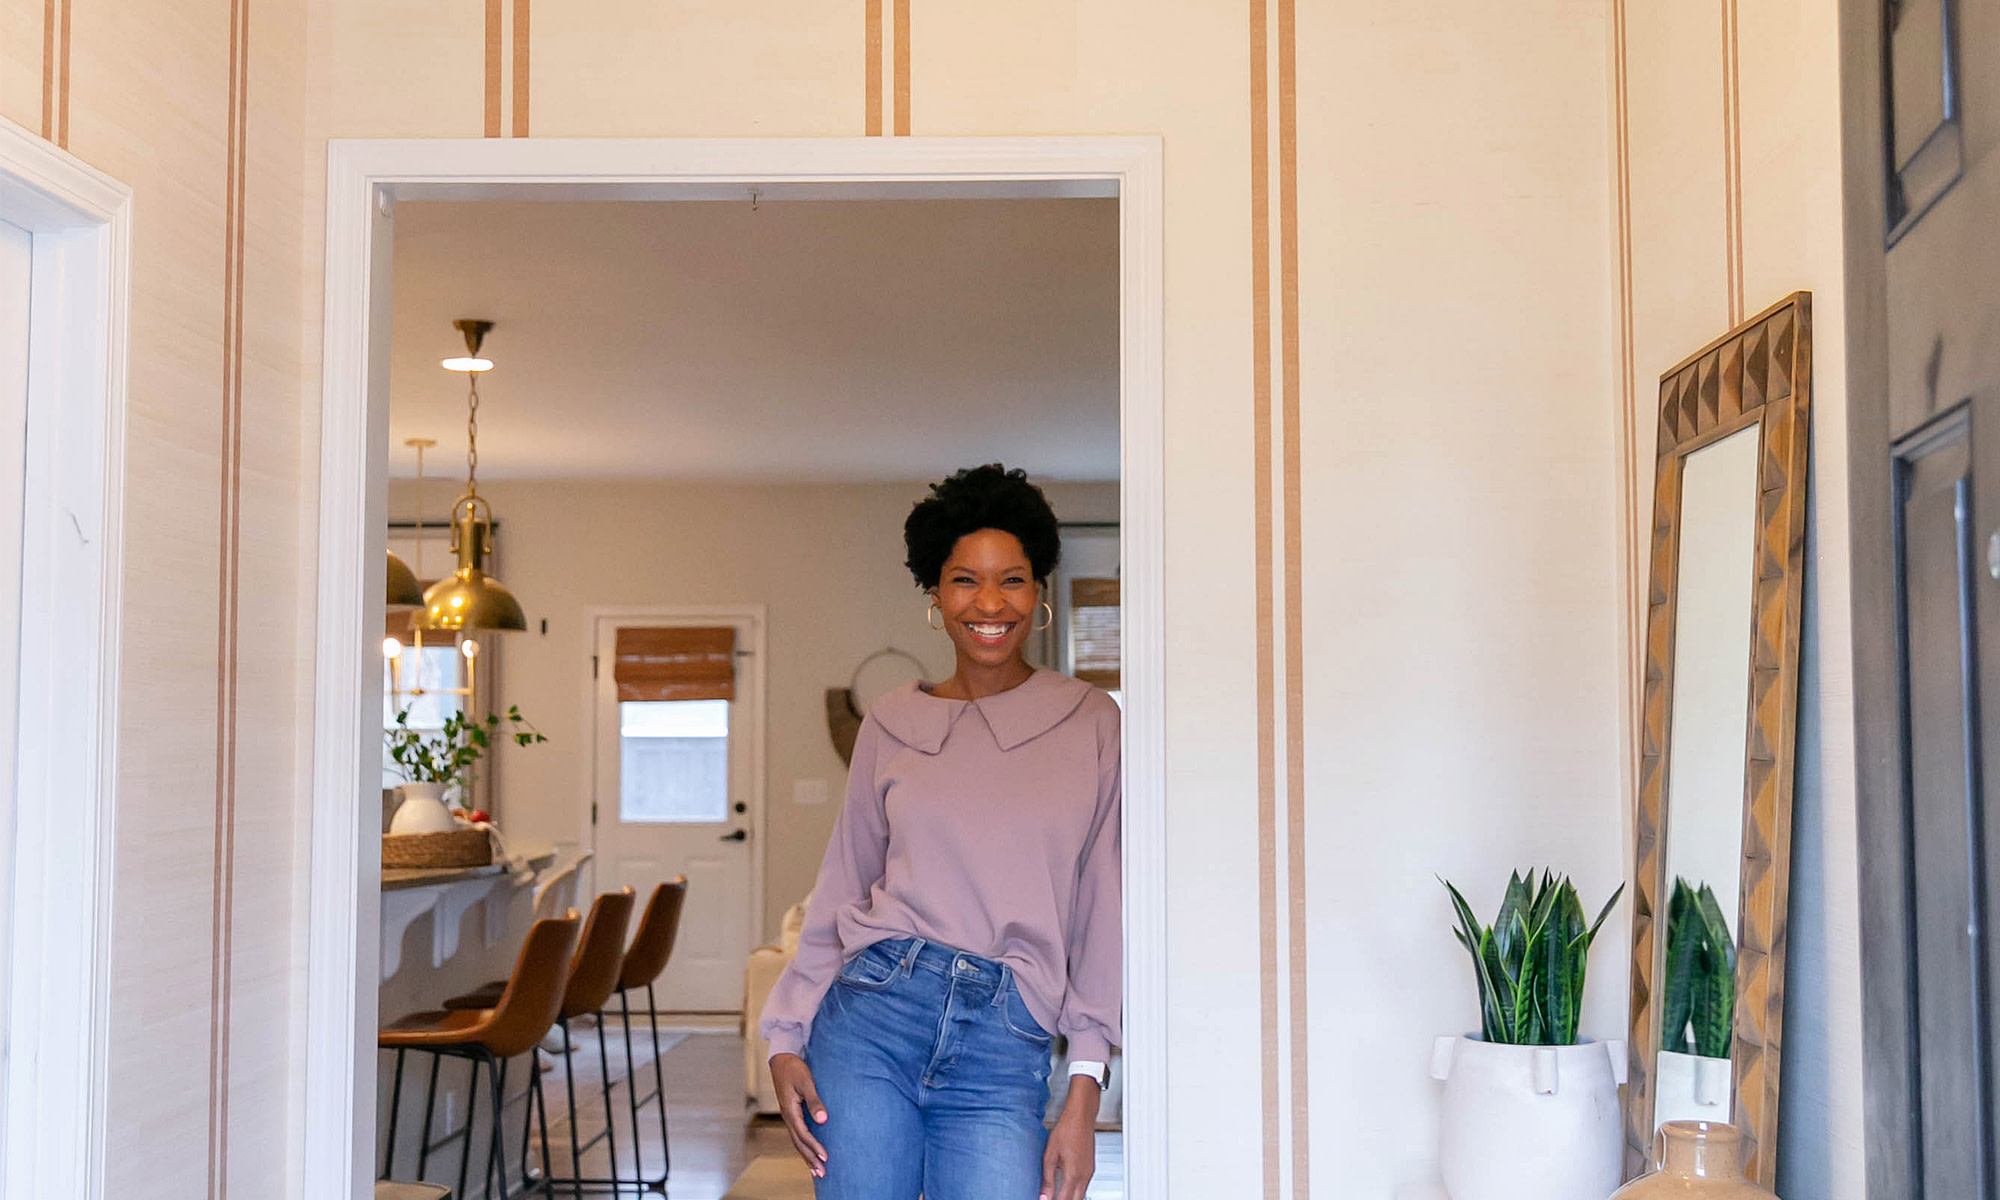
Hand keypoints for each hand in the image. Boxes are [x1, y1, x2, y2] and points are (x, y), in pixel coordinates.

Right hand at [769, 1052, 828, 1176]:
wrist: (782, 1060)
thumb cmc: (795, 1069)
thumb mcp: (806, 1082)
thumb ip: (815, 1101)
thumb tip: (823, 1120)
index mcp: (790, 1111)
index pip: (804, 1135)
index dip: (815, 1147)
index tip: (826, 1157)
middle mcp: (787, 1117)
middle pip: (799, 1143)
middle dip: (810, 1159)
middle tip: (822, 1173)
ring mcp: (788, 1116)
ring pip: (797, 1141)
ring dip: (806, 1156)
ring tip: (816, 1171)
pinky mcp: (791, 1113)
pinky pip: (796, 1135)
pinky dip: (803, 1146)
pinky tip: (809, 1152)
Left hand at [1040, 1077, 1099, 1199]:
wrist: (1081, 1117)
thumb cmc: (1066, 1130)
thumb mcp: (1050, 1156)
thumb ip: (1047, 1179)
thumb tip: (1043, 1196)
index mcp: (1073, 1174)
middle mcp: (1084, 1176)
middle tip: (1052, 1199)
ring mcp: (1089, 1172)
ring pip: (1081, 1195)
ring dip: (1070, 1198)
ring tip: (1057, 1196)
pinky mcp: (1091, 1168)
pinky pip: (1084, 1186)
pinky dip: (1076, 1192)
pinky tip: (1067, 1188)